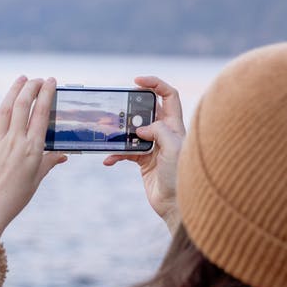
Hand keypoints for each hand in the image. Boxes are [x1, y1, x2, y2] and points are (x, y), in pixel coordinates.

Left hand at [0, 77, 67, 237]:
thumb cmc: (14, 199)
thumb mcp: (35, 181)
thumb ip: (49, 163)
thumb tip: (63, 154)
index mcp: (32, 150)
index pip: (42, 115)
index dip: (47, 94)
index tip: (51, 82)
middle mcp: (15, 142)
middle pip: (23, 106)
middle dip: (32, 88)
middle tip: (39, 79)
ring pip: (6, 109)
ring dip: (14, 90)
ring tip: (22, 79)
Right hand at [103, 76, 185, 233]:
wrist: (176, 205)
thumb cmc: (181, 177)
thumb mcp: (173, 149)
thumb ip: (159, 131)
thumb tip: (140, 128)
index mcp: (175, 126)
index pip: (168, 96)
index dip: (155, 84)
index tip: (137, 81)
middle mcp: (165, 133)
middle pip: (146, 111)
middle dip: (130, 108)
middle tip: (116, 109)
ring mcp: (153, 146)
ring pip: (132, 131)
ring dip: (118, 132)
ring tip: (105, 132)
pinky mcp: (144, 161)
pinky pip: (125, 152)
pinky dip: (115, 154)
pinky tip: (109, 160)